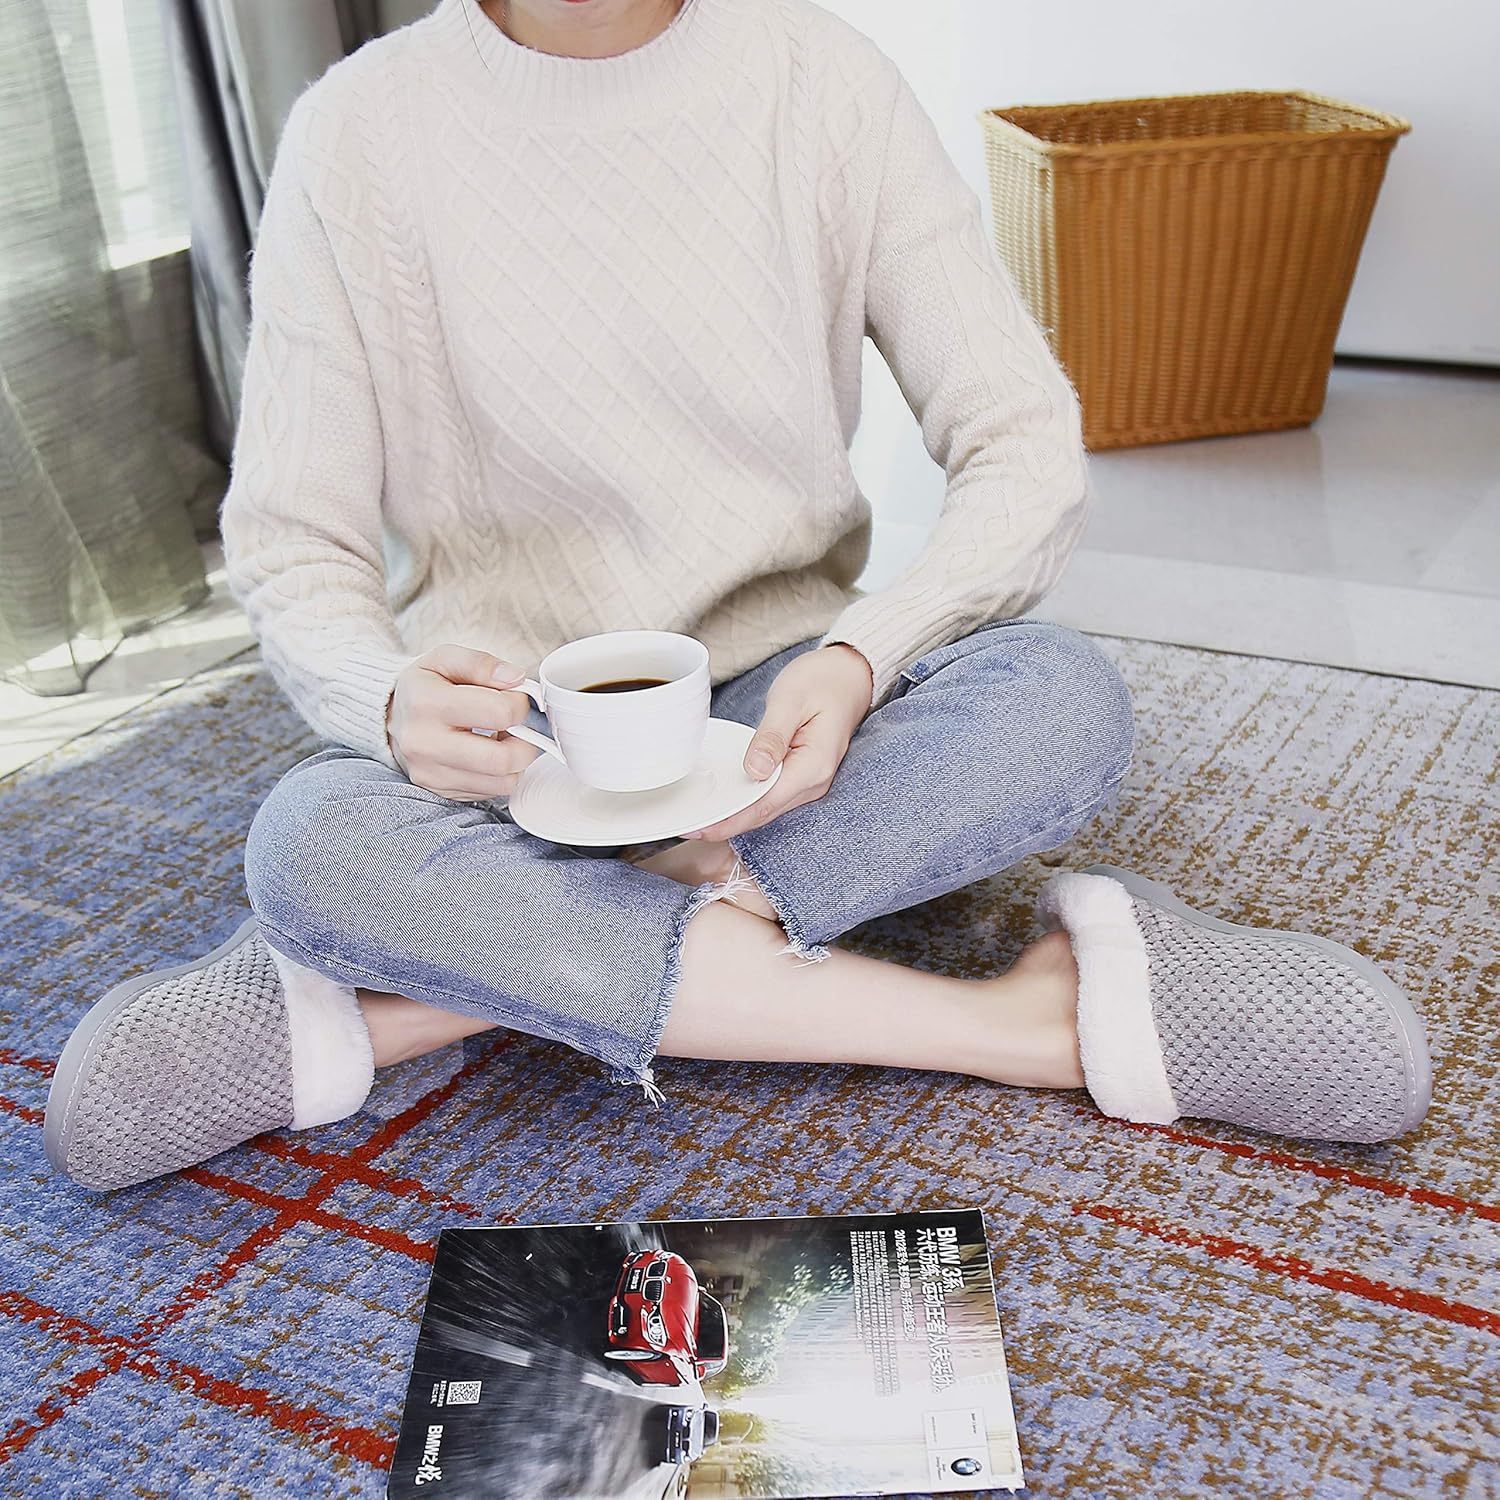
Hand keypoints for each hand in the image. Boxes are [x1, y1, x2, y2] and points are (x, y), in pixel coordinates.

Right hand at [385, 644, 540, 799]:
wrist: (392, 719)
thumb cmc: (424, 687)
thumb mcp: (444, 659)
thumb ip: (480, 663)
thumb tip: (515, 678)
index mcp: (427, 702)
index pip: (499, 712)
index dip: (520, 704)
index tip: (515, 698)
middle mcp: (425, 744)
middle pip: (502, 758)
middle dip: (527, 742)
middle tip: (521, 727)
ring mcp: (431, 773)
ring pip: (503, 781)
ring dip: (516, 761)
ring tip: (504, 739)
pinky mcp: (440, 791)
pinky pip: (492, 792)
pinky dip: (501, 774)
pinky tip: (489, 754)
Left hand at [685, 643, 872, 841]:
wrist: (850, 675)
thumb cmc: (822, 681)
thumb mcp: (790, 700)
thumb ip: (771, 736)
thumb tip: (755, 771)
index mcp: (813, 766)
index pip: (764, 804)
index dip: (730, 820)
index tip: (699, 826)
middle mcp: (815, 782)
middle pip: (764, 813)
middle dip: (726, 823)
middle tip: (688, 827)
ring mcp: (810, 782)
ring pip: (766, 808)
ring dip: (735, 815)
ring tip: (700, 817)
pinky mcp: (802, 776)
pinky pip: (771, 796)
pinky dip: (747, 800)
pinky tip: (725, 799)